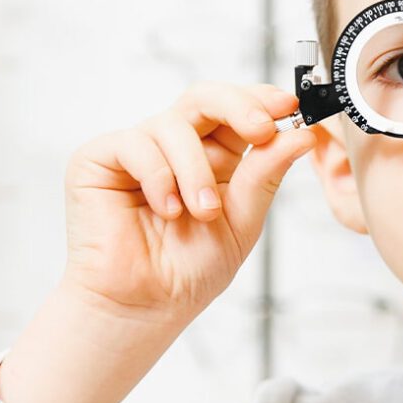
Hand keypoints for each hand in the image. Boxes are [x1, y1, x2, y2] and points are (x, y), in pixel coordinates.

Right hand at [61, 81, 315, 325]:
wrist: (146, 305)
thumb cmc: (191, 269)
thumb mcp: (242, 220)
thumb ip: (266, 174)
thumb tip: (302, 135)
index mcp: (217, 157)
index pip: (239, 111)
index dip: (262, 100)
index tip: (289, 105)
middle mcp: (178, 146)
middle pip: (206, 98)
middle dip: (238, 107)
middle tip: (261, 130)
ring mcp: (139, 149)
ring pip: (174, 125)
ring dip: (196, 171)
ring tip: (202, 213)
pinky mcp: (100, 159)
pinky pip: (135, 144)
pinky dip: (158, 177)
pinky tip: (166, 210)